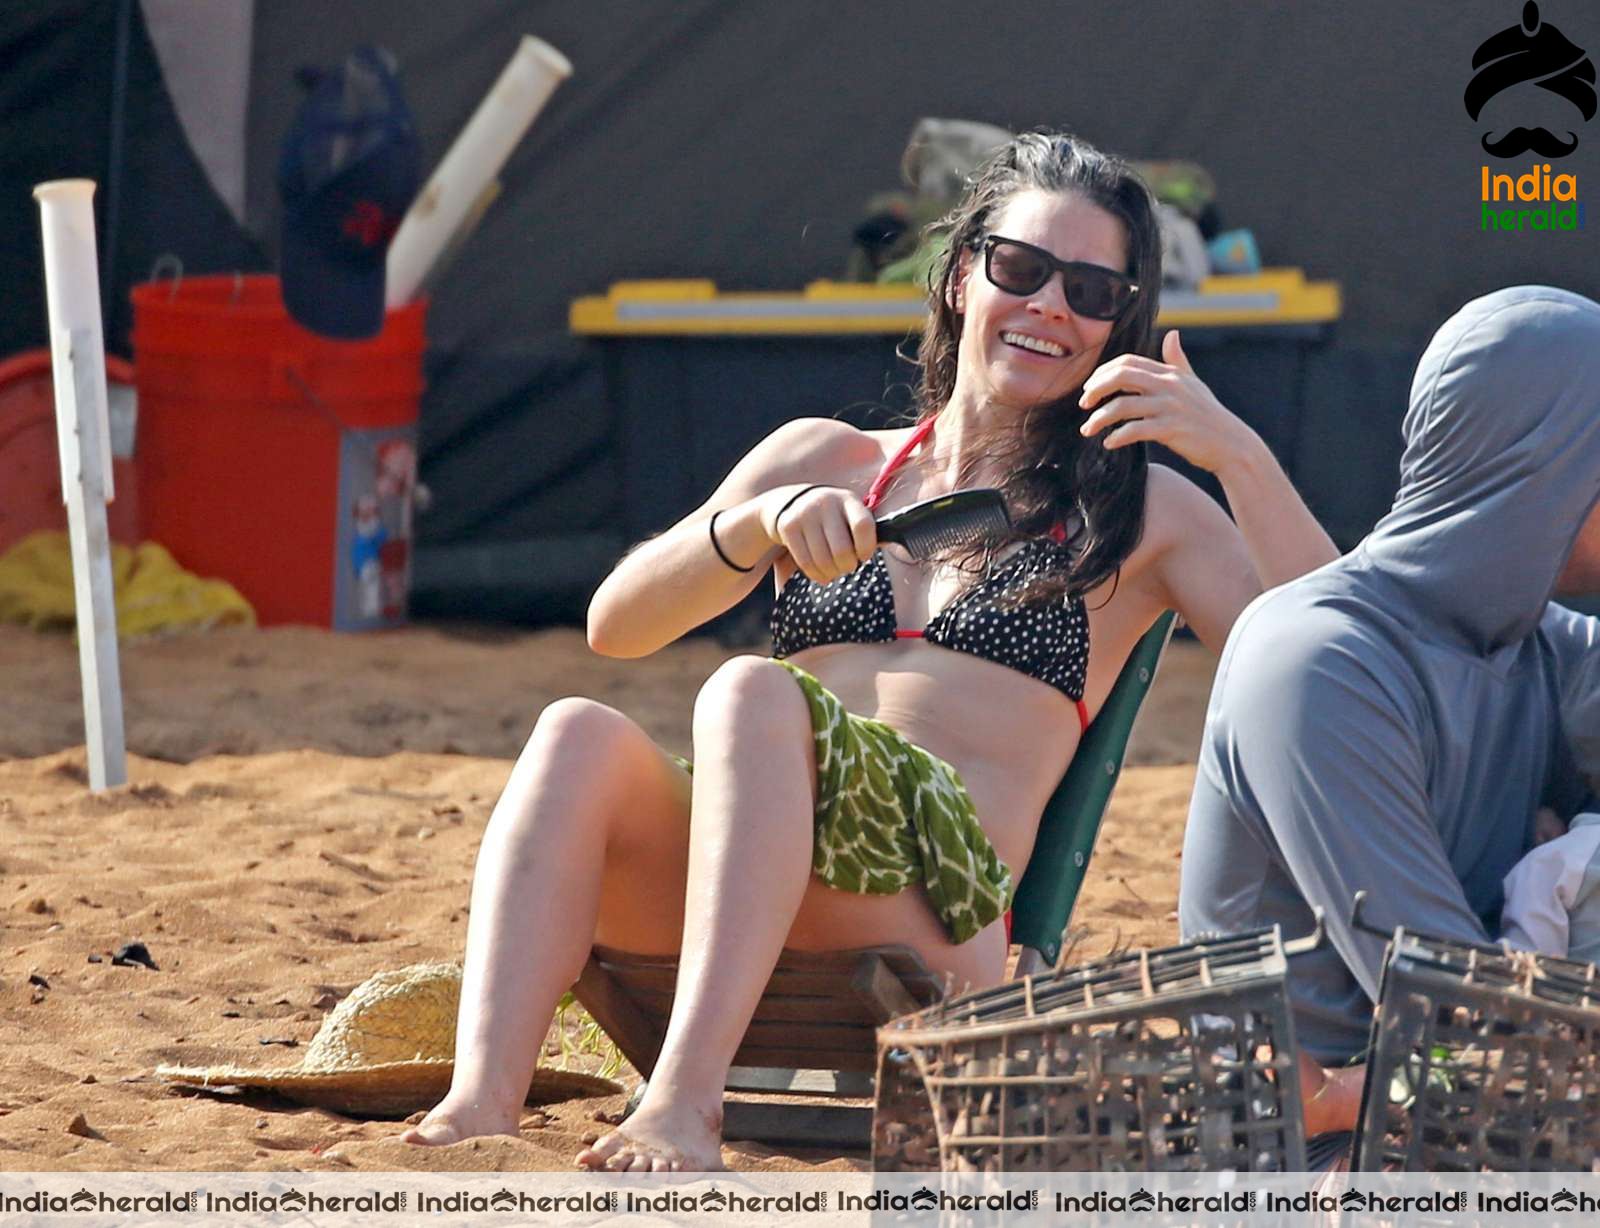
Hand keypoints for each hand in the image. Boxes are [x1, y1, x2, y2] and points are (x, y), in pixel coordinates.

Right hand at [759, 484, 876, 584]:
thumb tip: (896, 543)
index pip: (863, 526)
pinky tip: (821, 573)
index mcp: (848, 500)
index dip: (867, 548)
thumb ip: (864, 529)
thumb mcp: (848, 513)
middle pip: (842, 550)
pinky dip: (816, 575)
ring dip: (832, 573)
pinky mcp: (788, 527)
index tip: (864, 556)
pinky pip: (806, 563)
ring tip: (834, 571)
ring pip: (823, 560)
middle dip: (847, 566)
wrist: (789, 501)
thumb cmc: (830, 515)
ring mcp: (805, 514)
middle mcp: (826, 503)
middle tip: (847, 566)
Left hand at [1077, 330, 1260, 476]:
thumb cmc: (1209, 415)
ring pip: (1122, 406)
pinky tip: (1109, 443)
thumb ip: (1178, 361)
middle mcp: (1169, 386)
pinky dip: (1117, 437)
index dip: (1102, 373)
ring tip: (1087, 430)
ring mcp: (1170, 407)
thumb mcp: (1194, 384)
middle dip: (1095, 389)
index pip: (1127, 362)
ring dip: (1099, 419)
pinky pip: (1134, 430)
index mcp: (1170, 373)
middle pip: (1121, 376)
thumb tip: (1172, 334)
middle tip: (1083, 404)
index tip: (1089, 388)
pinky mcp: (1171, 430)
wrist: (1231, 445)